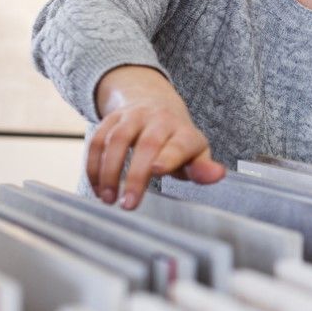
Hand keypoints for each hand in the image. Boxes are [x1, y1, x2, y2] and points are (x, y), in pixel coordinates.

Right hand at [88, 65, 224, 209]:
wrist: (156, 105)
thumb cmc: (179, 142)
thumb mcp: (196, 155)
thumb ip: (203, 169)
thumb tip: (217, 175)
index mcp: (184, 132)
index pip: (178, 144)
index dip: (168, 156)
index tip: (158, 171)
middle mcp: (158, 120)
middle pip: (146, 145)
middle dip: (136, 176)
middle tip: (128, 205)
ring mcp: (133, 116)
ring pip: (116, 140)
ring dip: (109, 172)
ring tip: (108, 199)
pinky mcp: (111, 118)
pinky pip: (98, 140)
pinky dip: (94, 165)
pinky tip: (97, 188)